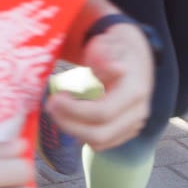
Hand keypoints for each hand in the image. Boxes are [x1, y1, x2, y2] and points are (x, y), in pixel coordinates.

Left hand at [45, 22, 153, 151]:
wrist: (133, 56)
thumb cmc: (115, 48)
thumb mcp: (109, 44)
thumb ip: (107, 55)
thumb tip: (115, 68)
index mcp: (134, 92)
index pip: (102, 112)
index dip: (74, 109)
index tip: (55, 96)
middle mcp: (137, 113)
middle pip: (99, 134)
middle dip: (68, 123)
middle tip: (50, 106)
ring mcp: (132, 125)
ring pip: (98, 142)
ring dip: (72, 129)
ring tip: (57, 110)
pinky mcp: (124, 132)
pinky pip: (101, 143)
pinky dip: (81, 133)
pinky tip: (69, 116)